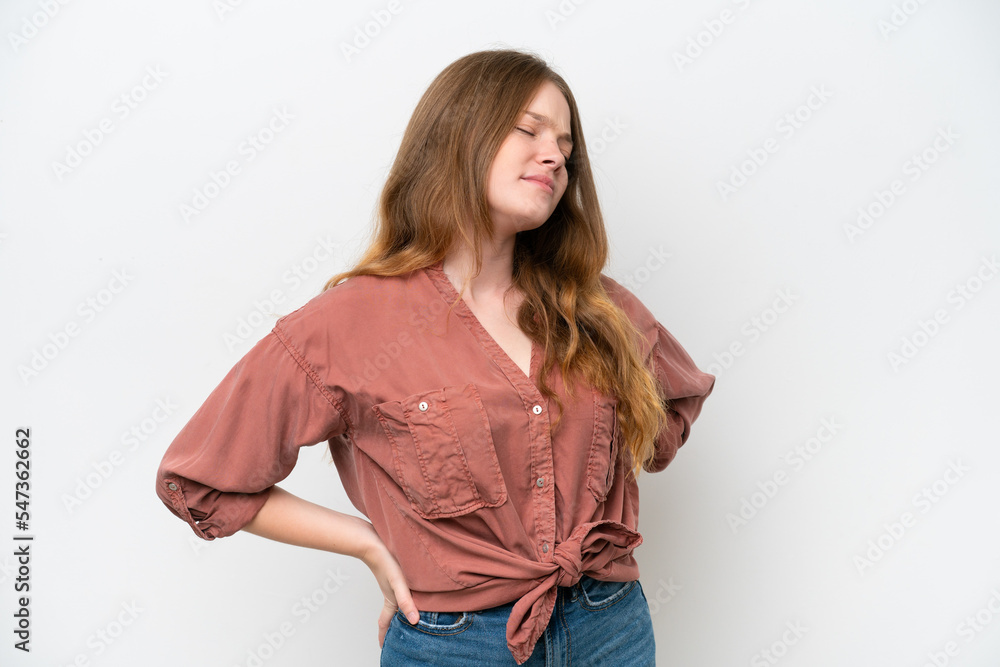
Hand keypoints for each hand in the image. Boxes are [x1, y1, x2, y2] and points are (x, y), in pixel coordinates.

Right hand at [360, 533, 419, 647]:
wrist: (374, 541)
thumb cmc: (385, 561)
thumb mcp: (398, 583)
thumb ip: (406, 601)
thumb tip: (415, 621)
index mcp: (391, 601)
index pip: (385, 623)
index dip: (384, 637)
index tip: (383, 648)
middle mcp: (392, 594)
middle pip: (393, 616)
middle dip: (395, 628)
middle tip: (401, 637)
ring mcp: (394, 584)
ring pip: (398, 603)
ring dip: (403, 611)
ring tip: (412, 617)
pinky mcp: (398, 574)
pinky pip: (403, 590)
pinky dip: (408, 596)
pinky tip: (417, 591)